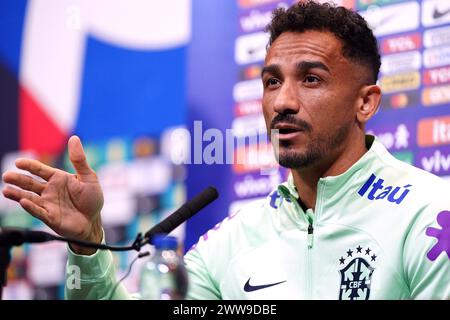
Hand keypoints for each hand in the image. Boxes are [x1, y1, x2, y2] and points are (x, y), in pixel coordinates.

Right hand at [2, 135, 103, 254]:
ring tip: (6, 190)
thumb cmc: (92, 198)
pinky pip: (38, 211)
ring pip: (29, 198)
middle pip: (30, 183)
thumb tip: (74, 138)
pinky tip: (23, 202)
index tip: (18, 162)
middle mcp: (49, 190)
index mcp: (58, 178)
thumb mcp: (89, 177)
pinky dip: (31, 207)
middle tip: (6, 176)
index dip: (29, 166)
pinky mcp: (50, 217)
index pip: (40, 170)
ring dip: (17, 194)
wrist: (94, 221)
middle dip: (18, 179)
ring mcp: (48, 204)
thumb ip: (79, 160)